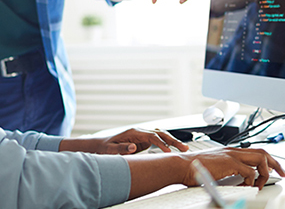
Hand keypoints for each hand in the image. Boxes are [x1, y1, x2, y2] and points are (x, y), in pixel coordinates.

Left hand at [59, 128, 188, 154]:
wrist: (100, 145)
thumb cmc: (104, 148)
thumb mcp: (110, 149)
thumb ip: (121, 148)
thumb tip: (134, 147)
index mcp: (133, 132)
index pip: (152, 136)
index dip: (161, 144)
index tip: (168, 152)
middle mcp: (139, 131)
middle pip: (160, 133)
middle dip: (173, 140)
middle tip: (184, 148)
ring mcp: (142, 135)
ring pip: (161, 136)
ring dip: (172, 141)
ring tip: (184, 149)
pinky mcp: (143, 141)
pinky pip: (158, 141)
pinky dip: (167, 144)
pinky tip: (175, 149)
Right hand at [178, 147, 284, 189]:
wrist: (182, 165)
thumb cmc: (193, 168)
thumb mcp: (215, 168)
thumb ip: (228, 170)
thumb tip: (239, 180)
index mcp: (229, 151)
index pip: (255, 151)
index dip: (268, 159)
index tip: (275, 168)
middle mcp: (233, 150)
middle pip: (263, 152)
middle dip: (276, 163)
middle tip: (284, 173)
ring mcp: (232, 155)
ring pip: (261, 158)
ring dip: (266, 172)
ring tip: (264, 183)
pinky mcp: (230, 163)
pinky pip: (250, 172)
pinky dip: (253, 181)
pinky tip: (248, 187)